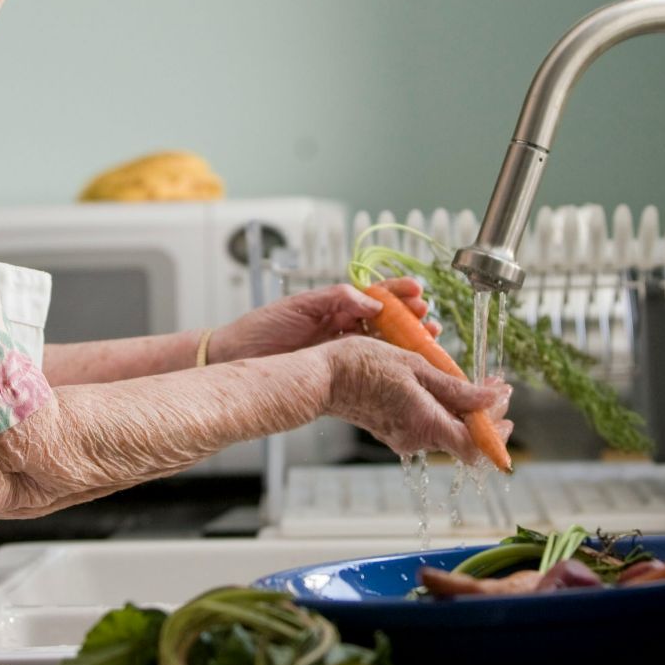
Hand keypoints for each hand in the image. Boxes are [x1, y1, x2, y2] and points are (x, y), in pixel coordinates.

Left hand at [210, 278, 438, 361]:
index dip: (398, 293)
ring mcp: (341, 350)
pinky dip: (390, 364)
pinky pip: (369, 366)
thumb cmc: (260, 329)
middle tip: (429, 319)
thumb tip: (372, 301)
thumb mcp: (299, 306)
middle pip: (387, 320)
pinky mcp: (336, 372)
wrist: (236, 359)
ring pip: (383, 344)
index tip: (418, 292)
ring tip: (428, 338)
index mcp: (334, 306)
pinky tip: (406, 365)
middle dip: (411, 318)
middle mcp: (342, 327)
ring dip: (407, 340)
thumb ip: (336, 299)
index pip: (374, 295)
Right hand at [319, 338, 513, 464]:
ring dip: (464, 409)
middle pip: (463, 437)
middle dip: (484, 414)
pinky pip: (427, 424)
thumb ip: (456, 389)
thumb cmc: (363, 365)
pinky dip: (442, 408)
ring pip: (446, 429)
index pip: (475, 446)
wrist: (322, 377)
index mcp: (426, 424)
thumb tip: (491, 399)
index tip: (504, 402)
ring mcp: (403, 437)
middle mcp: (416, 439)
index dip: (496, 431)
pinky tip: (442, 386)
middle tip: (493, 387)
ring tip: (470, 382)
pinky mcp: (393, 430)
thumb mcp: (416, 367)